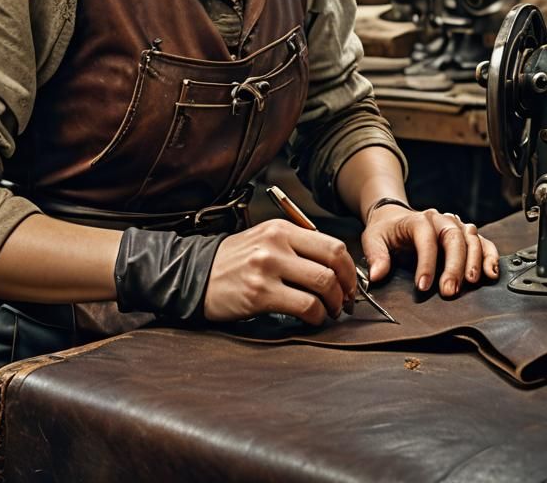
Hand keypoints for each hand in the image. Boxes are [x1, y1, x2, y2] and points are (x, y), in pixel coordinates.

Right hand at [203, 219, 357, 324]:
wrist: (196, 275)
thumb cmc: (236, 262)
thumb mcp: (265, 241)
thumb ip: (297, 247)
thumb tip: (335, 268)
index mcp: (281, 228)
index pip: (332, 244)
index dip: (349, 269)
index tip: (350, 284)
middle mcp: (276, 243)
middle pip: (333, 262)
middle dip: (347, 287)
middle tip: (345, 301)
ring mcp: (268, 267)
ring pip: (323, 284)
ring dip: (334, 304)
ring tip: (329, 312)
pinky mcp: (260, 293)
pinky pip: (305, 306)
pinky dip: (316, 316)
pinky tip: (311, 319)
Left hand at [362, 205, 499, 296]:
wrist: (395, 218)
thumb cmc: (386, 230)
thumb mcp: (373, 238)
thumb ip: (375, 256)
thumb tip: (377, 275)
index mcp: (417, 219)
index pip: (426, 238)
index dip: (426, 263)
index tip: (422, 286)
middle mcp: (440, 219)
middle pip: (453, 238)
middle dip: (454, 266)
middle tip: (449, 291)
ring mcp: (455, 226)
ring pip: (472, 239)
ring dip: (474, 262)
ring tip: (471, 283)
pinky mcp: (465, 236)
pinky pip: (483, 243)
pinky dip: (490, 257)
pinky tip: (490, 273)